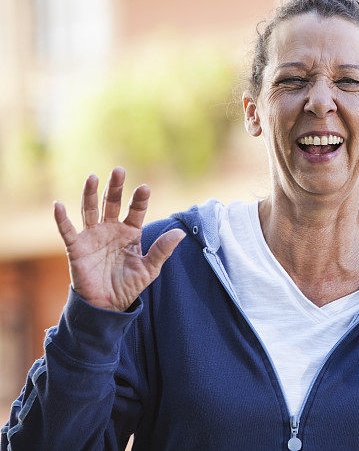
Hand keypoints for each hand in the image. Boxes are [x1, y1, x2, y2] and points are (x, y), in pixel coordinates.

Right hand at [54, 167, 184, 311]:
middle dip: (115, 187)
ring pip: (90, 210)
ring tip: (93, 177)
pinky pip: (67, 231)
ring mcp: (93, 236)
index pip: (135, 210)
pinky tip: (58, 205)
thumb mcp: (150, 268)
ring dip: (89, 194)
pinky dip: (62, 219)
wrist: (107, 305)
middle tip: (118, 171)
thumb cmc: (129, 285)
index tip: (144, 188)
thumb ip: (162, 250)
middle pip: (112, 203)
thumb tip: (180, 232)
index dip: (139, 199)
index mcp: (130, 232)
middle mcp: (111, 229)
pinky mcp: (77, 248)